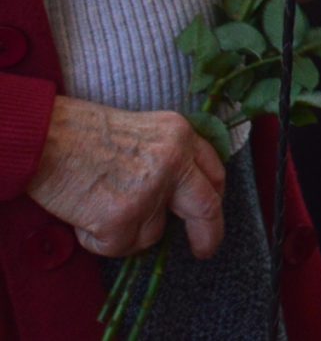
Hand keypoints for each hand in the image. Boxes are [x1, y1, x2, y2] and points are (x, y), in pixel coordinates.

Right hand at [26, 96, 226, 259]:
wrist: (46, 139)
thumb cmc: (81, 132)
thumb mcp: (143, 130)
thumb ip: (166, 157)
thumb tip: (173, 196)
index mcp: (181, 136)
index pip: (212, 172)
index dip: (214, 196)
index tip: (212, 211)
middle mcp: (173, 163)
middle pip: (206, 208)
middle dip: (208, 234)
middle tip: (205, 250)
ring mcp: (150, 193)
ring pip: (151, 234)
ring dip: (127, 233)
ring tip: (97, 207)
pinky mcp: (121, 219)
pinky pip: (117, 247)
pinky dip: (97, 240)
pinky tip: (83, 216)